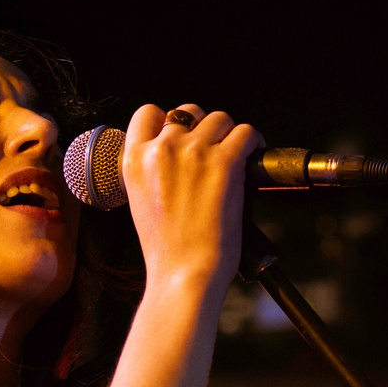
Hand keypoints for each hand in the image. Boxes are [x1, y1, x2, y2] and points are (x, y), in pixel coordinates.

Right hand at [118, 102, 259, 292]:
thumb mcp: (141, 203)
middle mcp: (162, 149)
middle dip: (202, 128)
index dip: (168, 120)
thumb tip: (178, 157)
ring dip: (229, 134)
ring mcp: (193, 153)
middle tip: (214, 150)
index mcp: (134, 160)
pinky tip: (254, 155)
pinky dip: (254, 141)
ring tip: (237, 153)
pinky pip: (245, 133)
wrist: (183, 274)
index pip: (148, 113)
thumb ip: (154, 172)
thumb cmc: (167, 251)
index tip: (183, 135)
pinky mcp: (224, 162)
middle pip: (187, 112)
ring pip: (219, 119)